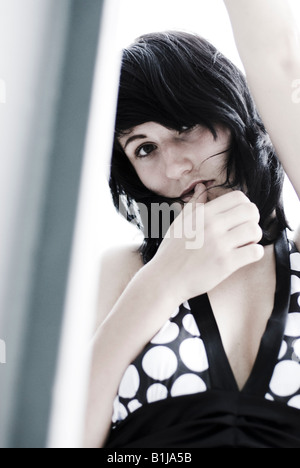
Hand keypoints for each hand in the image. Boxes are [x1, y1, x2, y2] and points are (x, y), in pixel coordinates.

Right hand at [151, 184, 263, 302]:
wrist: (164, 280)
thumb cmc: (171, 253)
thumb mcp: (179, 223)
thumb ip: (194, 204)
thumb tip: (202, 187)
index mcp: (203, 214)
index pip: (238, 197)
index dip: (245, 206)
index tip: (240, 218)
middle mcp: (212, 226)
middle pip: (251, 211)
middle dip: (253, 220)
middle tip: (246, 231)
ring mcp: (219, 244)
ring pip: (255, 230)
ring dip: (255, 238)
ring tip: (246, 244)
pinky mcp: (226, 263)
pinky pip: (255, 252)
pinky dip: (255, 253)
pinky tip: (245, 256)